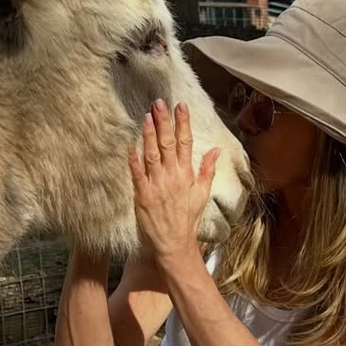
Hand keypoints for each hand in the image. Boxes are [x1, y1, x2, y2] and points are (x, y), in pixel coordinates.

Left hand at [129, 100, 218, 266]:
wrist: (174, 243)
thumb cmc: (188, 219)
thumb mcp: (202, 194)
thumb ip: (207, 170)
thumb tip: (214, 150)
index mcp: (187, 174)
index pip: (185, 143)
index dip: (183, 123)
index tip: (180, 106)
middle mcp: (172, 177)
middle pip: (168, 144)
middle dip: (164, 122)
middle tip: (159, 102)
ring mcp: (157, 185)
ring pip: (152, 154)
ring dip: (149, 134)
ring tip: (146, 116)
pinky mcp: (143, 195)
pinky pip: (137, 173)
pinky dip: (133, 158)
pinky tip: (131, 144)